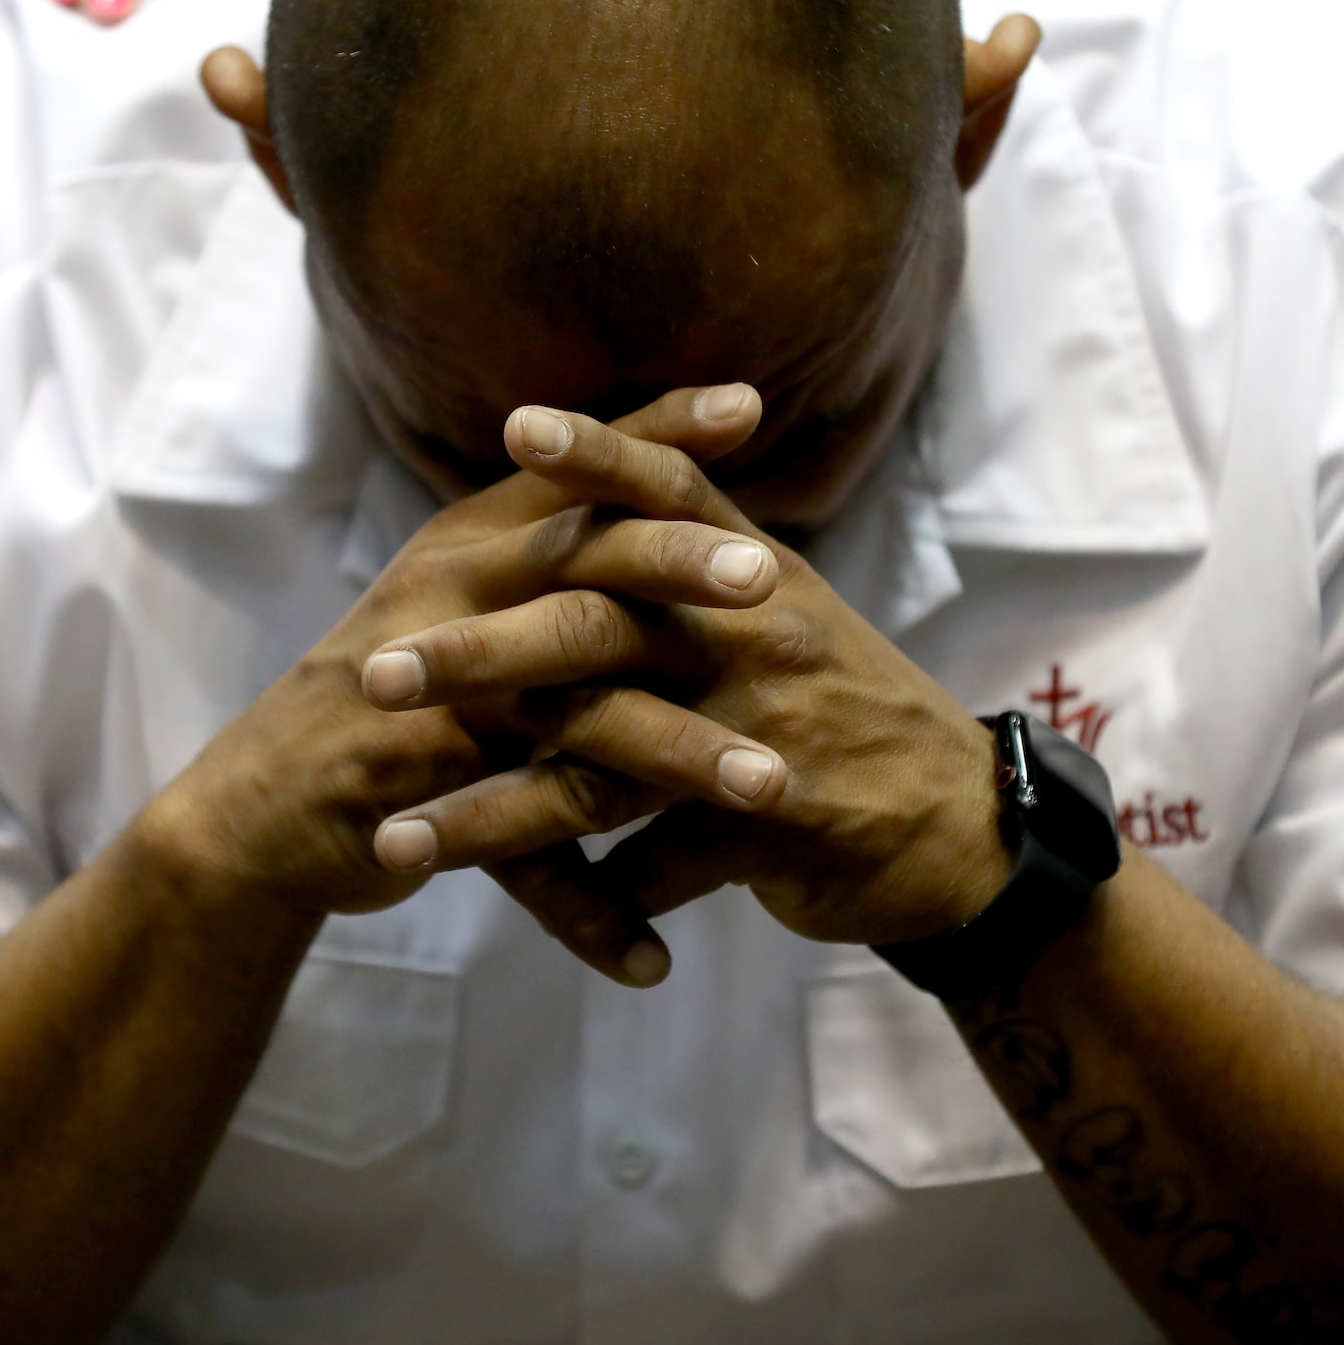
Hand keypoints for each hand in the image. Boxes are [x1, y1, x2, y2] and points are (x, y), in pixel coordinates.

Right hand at [125, 388, 785, 985]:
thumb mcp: (458, 603)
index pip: (570, 471)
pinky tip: (654, 959)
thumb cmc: (388, 697)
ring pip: (576, 718)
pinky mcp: (418, 797)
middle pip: (575, 565)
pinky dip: (591, 914)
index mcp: (469, 548)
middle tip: (771, 576)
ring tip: (774, 787)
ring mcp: (433, 701)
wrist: (258, 813)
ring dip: (681, 756)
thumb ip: (543, 549)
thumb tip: (647, 480)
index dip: (652, 431)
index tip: (746, 403)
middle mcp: (450, 603)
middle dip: (676, 566)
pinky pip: (522, 857)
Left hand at [359, 400, 1010, 975]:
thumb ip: (695, 565)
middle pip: (599, 627)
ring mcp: (766, 731)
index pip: (672, 494)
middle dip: (479, 652)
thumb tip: (595, 501)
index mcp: (753, 578)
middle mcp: (757, 637)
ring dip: (489, 810)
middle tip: (376, 674)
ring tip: (393, 840)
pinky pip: (653, 862)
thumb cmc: (848, 714)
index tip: (516, 425)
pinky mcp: (777, 829)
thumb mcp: (786, 618)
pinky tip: (528, 919)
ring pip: (601, 766)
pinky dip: (581, 897)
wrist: (967, 831)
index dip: (600, 455)